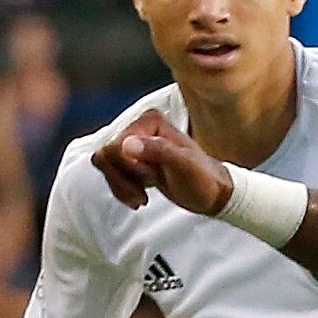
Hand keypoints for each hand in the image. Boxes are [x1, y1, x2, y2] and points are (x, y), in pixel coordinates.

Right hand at [93, 113, 232, 215]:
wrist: (212, 193)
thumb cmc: (203, 179)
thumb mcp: (184, 165)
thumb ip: (157, 151)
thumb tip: (126, 145)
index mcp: (151, 120)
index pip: (116, 145)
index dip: (130, 168)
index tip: (152, 177)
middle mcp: (140, 126)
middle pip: (107, 154)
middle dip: (124, 179)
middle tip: (147, 187)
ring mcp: (136, 142)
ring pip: (105, 164)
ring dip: (121, 186)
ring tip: (142, 197)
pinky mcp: (134, 159)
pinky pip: (110, 172)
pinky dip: (121, 189)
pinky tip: (140, 197)